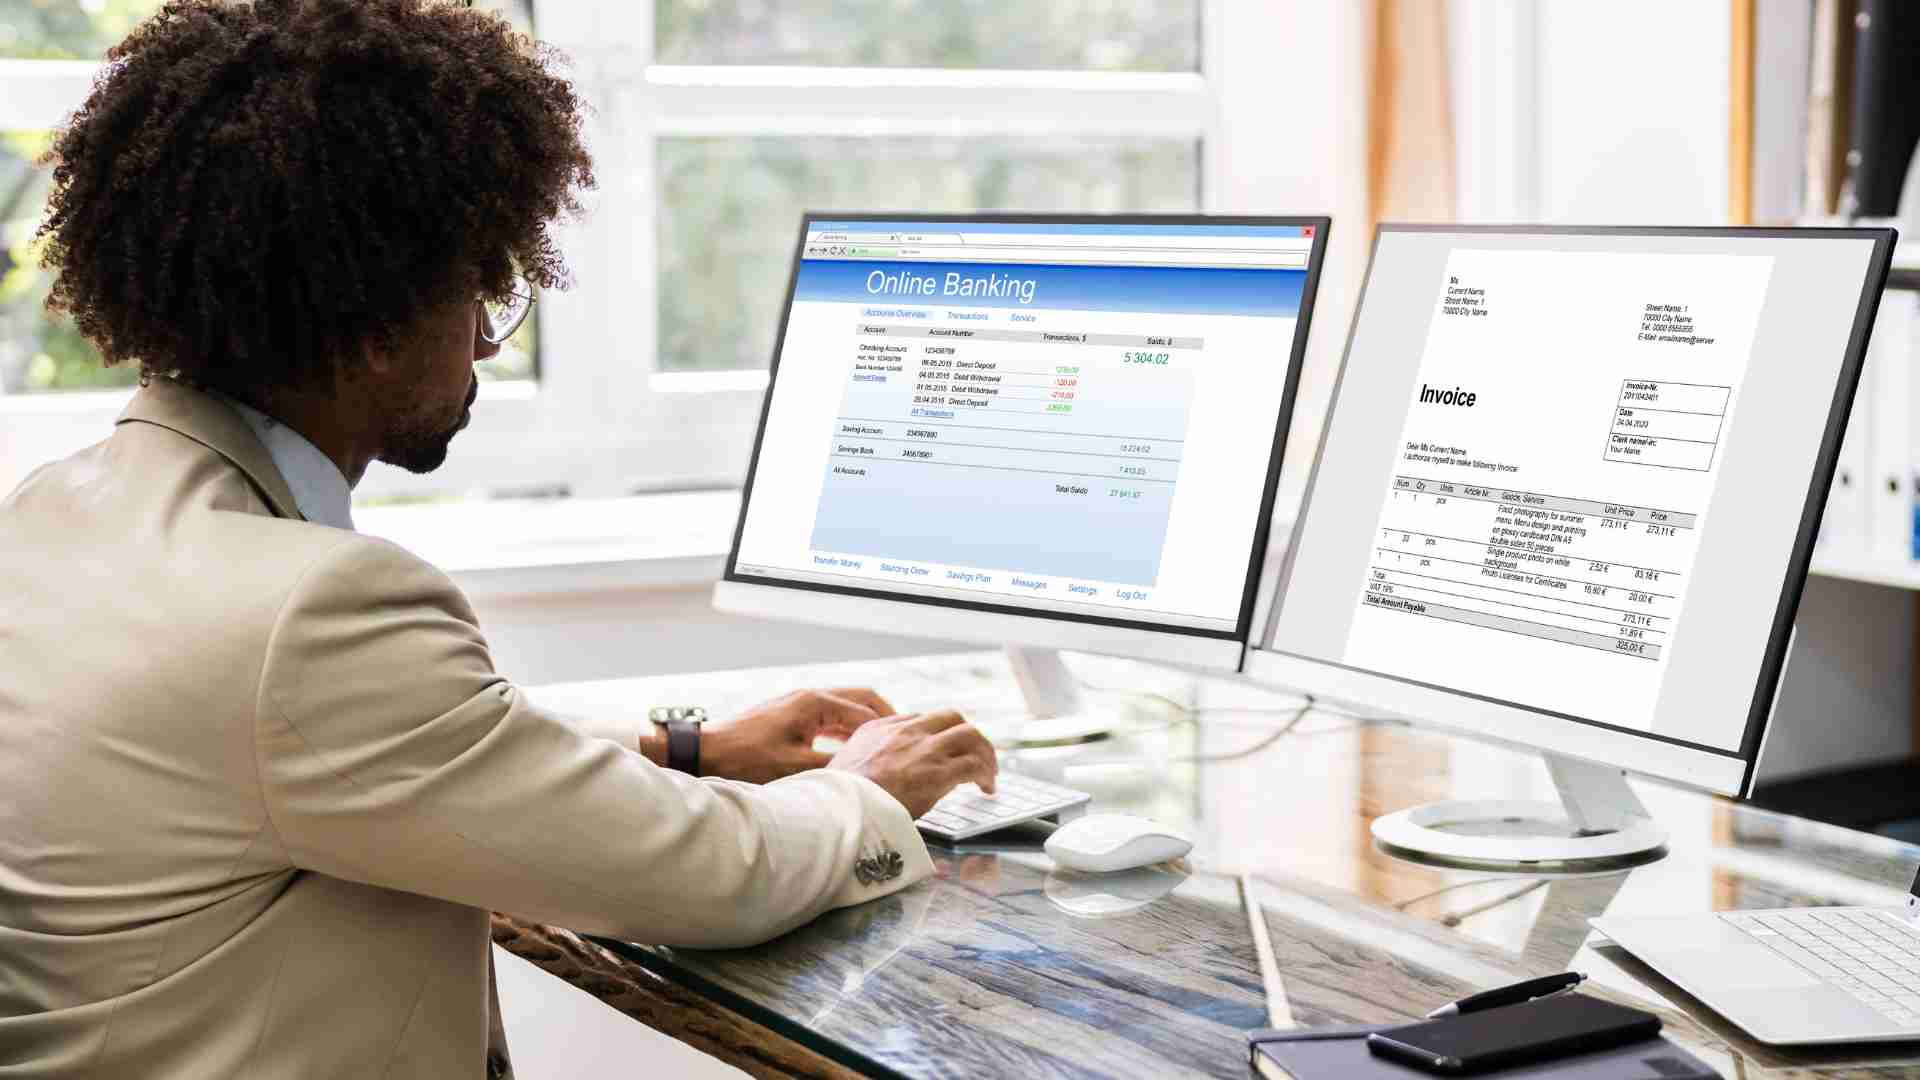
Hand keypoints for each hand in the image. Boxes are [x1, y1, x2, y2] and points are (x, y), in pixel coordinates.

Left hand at [698, 687, 895, 784]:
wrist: (705, 753)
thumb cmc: (745, 759)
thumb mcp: (795, 768)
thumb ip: (833, 768)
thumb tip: (864, 775)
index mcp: (814, 703)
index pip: (865, 710)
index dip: (890, 727)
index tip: (910, 742)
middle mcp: (810, 697)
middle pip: (860, 699)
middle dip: (884, 717)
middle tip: (906, 738)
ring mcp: (799, 704)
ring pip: (845, 708)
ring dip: (865, 724)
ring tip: (886, 746)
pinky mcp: (791, 716)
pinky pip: (829, 717)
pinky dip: (846, 729)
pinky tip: (854, 750)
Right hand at [826, 709, 997, 818]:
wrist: (839, 810)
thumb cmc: (838, 798)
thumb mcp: (842, 766)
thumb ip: (863, 760)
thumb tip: (873, 774)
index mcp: (879, 728)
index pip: (921, 719)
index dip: (939, 733)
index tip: (944, 747)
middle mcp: (905, 731)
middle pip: (951, 717)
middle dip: (968, 734)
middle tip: (975, 753)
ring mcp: (924, 749)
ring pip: (970, 734)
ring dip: (984, 752)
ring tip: (988, 771)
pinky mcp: (938, 772)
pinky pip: (974, 764)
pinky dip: (985, 774)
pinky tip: (986, 787)